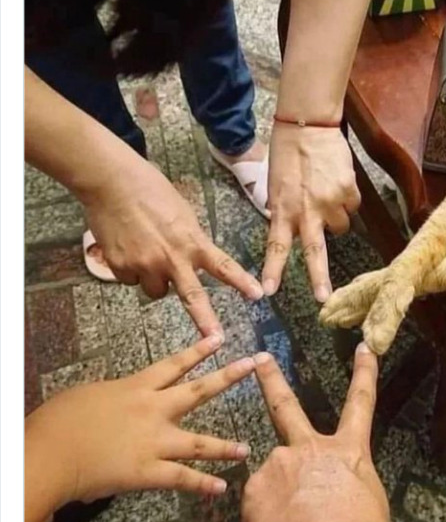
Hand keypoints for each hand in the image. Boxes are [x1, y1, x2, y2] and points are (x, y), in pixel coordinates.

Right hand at [25, 336, 255, 521]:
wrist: (52, 452)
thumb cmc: (62, 420)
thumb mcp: (91, 394)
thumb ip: (117, 395)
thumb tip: (123, 400)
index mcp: (137, 387)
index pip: (174, 365)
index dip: (198, 351)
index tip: (219, 339)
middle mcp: (153, 410)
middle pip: (198, 391)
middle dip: (227, 377)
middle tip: (252, 365)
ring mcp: (154, 442)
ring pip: (198, 442)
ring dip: (223, 446)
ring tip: (244, 449)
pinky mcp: (148, 472)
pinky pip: (181, 479)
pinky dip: (201, 484)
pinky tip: (220, 488)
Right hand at [84, 154, 262, 336]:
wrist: (111, 182)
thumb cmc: (150, 189)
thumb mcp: (183, 214)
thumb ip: (190, 240)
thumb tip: (192, 257)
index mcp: (191, 241)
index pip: (223, 265)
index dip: (241, 281)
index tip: (258, 295)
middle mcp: (170, 257)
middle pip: (192, 296)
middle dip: (205, 320)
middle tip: (216, 338)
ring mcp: (144, 265)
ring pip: (156, 291)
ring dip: (155, 280)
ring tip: (146, 253)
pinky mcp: (120, 267)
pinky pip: (130, 280)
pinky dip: (130, 270)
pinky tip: (127, 247)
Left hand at [241, 345, 391, 521]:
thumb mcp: (366, 510)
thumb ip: (344, 489)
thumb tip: (331, 496)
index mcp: (348, 455)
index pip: (361, 404)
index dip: (364, 374)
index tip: (364, 349)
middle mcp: (310, 451)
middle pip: (287, 406)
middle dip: (271, 379)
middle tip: (259, 360)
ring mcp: (278, 466)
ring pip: (271, 476)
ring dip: (275, 496)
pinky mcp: (254, 489)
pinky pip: (257, 504)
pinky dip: (263, 519)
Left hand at [263, 125, 360, 301]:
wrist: (308, 125)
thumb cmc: (287, 153)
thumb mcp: (276, 185)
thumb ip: (284, 210)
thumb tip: (293, 226)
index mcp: (283, 210)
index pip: (276, 246)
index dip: (273, 270)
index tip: (268, 291)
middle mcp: (306, 211)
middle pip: (313, 252)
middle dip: (318, 278)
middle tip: (323, 299)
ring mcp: (329, 202)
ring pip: (341, 226)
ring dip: (336, 217)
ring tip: (326, 194)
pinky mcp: (348, 191)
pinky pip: (352, 206)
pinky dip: (347, 198)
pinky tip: (336, 182)